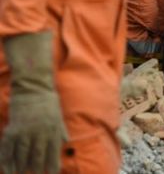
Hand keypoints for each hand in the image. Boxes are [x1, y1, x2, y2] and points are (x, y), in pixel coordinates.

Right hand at [0, 32, 66, 173]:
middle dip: (36, 169)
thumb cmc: (47, 101)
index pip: (53, 152)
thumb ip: (61, 130)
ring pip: (22, 155)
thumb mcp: (58, 115)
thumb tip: (66, 142)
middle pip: (38, 156)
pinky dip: (7, 159)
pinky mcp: (13, 129)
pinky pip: (9, 148)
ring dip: (20, 167)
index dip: (52, 165)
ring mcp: (25, 131)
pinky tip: (7, 167)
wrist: (32, 87)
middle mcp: (40, 132)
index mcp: (53, 129)